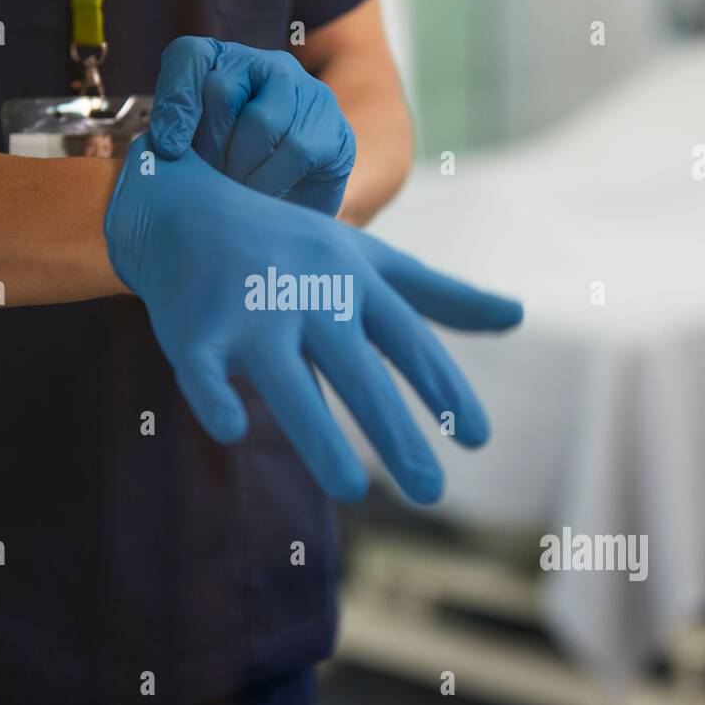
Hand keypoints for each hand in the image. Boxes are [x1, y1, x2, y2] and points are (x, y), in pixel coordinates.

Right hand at [105, 135, 521, 503]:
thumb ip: (441, 295)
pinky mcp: (194, 330)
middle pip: (357, 370)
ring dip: (318, 434)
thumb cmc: (291, 246)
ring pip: (285, 379)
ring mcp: (249, 311)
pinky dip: (215, 398)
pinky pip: (204, 370)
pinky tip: (235, 432)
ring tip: (352, 492)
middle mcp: (308, 294)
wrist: (186, 211)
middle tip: (431, 493)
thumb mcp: (369, 261)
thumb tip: (518, 315)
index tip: (479, 439)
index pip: (408, 340)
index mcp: (353, 279)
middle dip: (395, 431)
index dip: (444, 388)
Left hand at [147, 36, 354, 215]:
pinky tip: (265, 198)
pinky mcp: (333, 128)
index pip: (191, 56)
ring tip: (236, 194)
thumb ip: (179, 140)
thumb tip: (164, 149)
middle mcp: (268, 66)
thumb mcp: (200, 154)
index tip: (169, 149)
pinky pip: (294, 149)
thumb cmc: (240, 176)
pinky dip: (271, 181)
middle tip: (211, 180)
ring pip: (260, 121)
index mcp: (227, 65)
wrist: (301, 206)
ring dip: (240, 168)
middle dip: (209, 146)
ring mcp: (307, 93)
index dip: (176, 98)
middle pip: (221, 90)